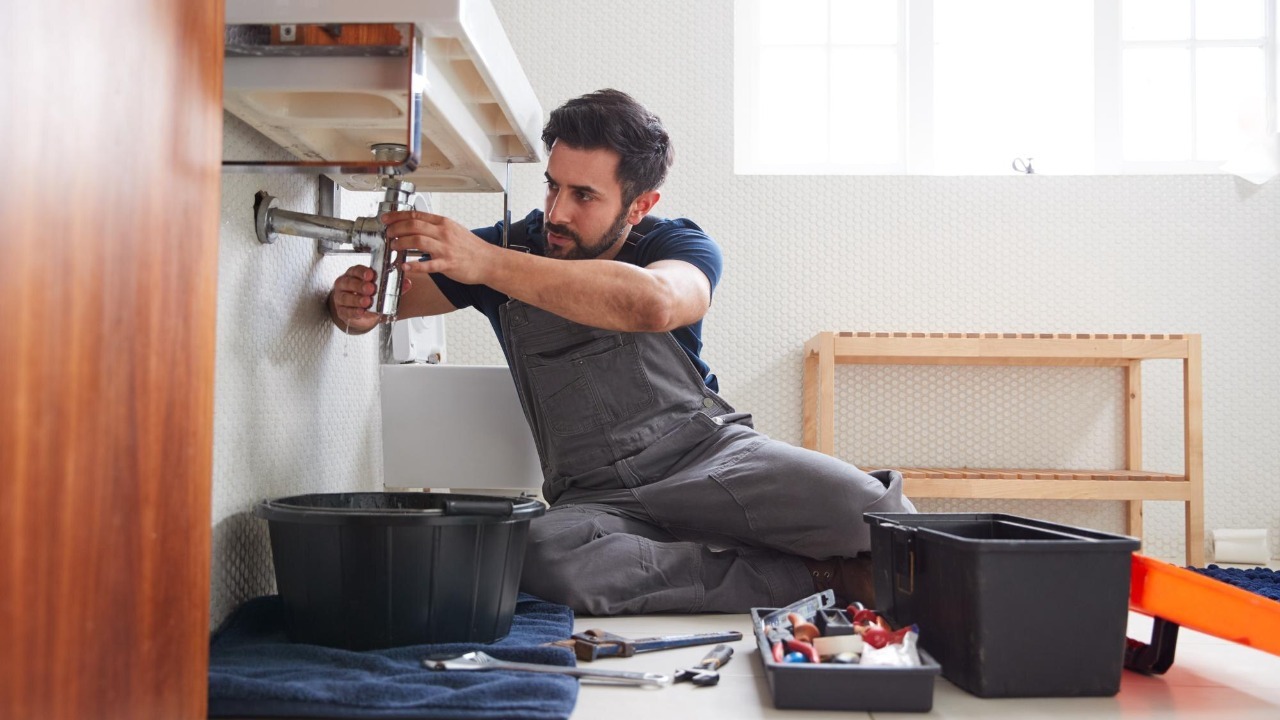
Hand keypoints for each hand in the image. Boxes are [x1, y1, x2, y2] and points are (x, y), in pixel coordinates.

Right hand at [328, 264, 411, 333]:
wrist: (361, 311)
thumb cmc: (369, 295)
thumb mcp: (382, 289)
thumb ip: (394, 286)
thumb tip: (407, 283)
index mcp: (354, 274)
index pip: (355, 270)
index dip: (362, 272)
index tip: (371, 275)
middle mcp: (345, 284)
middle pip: (349, 282)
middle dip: (360, 285)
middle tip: (371, 288)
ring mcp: (340, 297)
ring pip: (345, 297)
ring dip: (357, 299)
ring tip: (367, 301)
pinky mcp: (342, 311)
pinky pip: (346, 311)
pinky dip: (354, 312)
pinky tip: (361, 311)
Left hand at [382, 210, 496, 285]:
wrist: (489, 261)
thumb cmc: (471, 248)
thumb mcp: (453, 230)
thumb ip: (435, 227)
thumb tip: (417, 226)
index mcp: (443, 223)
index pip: (416, 215)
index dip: (397, 216)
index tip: (386, 219)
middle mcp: (443, 233)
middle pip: (413, 225)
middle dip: (396, 228)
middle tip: (387, 233)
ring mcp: (446, 248)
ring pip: (418, 240)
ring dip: (401, 243)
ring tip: (393, 247)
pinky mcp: (448, 264)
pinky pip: (428, 264)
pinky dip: (414, 265)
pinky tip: (405, 266)